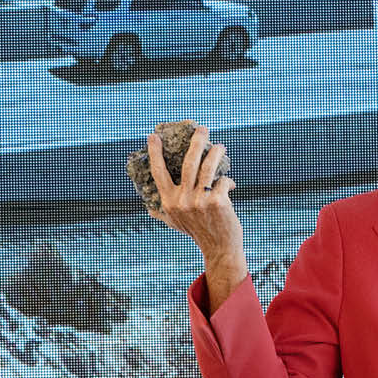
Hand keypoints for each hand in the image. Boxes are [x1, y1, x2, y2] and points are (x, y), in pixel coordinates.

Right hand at [148, 126, 248, 308]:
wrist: (219, 248)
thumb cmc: (197, 232)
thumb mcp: (175, 223)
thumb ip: (161, 213)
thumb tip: (147, 206)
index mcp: (169, 202)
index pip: (159, 173)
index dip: (155, 153)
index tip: (152, 137)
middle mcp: (182, 200)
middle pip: (188, 162)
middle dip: (196, 141)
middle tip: (202, 128)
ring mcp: (200, 201)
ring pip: (208, 167)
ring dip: (216, 153)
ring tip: (220, 147)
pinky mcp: (217, 202)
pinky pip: (222, 181)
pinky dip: (227, 181)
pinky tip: (229, 185)